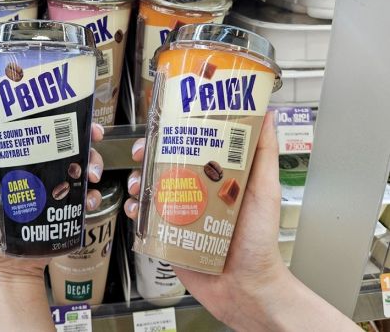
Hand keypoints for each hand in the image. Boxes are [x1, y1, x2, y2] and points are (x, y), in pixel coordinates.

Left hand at [0, 122, 104, 277]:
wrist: (2, 268)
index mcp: (26, 164)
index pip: (49, 136)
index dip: (66, 124)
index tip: (79, 120)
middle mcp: (45, 175)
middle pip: (72, 151)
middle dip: (87, 145)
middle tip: (93, 147)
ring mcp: (58, 195)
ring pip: (84, 172)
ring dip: (94, 167)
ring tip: (91, 176)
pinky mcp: (69, 215)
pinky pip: (88, 200)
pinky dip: (94, 197)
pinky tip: (90, 201)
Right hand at [125, 113, 285, 324]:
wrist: (246, 288)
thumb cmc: (260, 240)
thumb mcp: (265, 191)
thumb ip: (264, 154)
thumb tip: (268, 113)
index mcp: (214, 177)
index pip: (190, 146)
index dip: (172, 133)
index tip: (162, 125)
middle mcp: (194, 192)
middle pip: (163, 165)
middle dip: (147, 155)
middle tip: (140, 154)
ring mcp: (179, 214)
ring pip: (149, 189)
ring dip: (137, 181)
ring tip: (137, 185)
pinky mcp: (167, 236)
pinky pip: (145, 219)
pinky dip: (135, 211)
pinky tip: (135, 209)